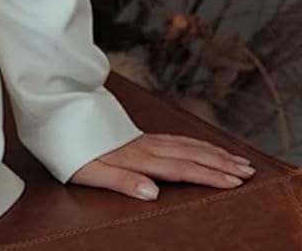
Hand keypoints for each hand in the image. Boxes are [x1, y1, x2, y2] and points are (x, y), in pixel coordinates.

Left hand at [68, 132, 255, 200]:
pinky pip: (173, 137)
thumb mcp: (88, 170)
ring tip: (235, 158)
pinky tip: (199, 144)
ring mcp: (140, 137)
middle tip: (249, 171)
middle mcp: (143, 145)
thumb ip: (122, 181)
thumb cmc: (68, 145)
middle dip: (221, 163)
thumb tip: (153, 192)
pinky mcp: (134, 133)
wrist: (52, 108)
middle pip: (190, 154)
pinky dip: (193, 141)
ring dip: (212, 151)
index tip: (236, 182)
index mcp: (136, 157)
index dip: (209, 176)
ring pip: (185, 143)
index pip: (181, 169)